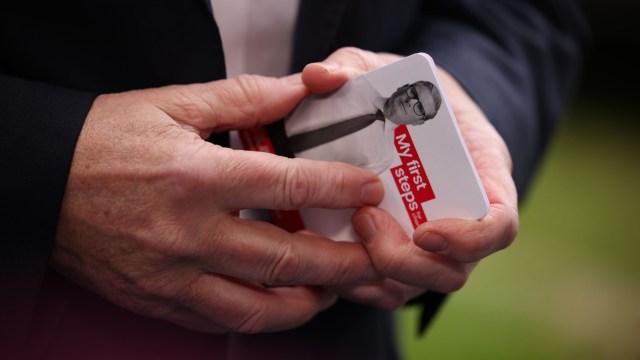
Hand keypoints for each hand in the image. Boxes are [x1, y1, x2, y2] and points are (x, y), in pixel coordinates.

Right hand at [53, 74, 384, 332]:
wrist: (40, 180)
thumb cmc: (104, 139)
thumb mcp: (174, 104)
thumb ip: (246, 98)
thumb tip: (300, 90)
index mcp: (197, 177)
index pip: (289, 187)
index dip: (339, 189)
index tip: (370, 191)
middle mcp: (189, 233)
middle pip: (286, 258)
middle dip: (343, 262)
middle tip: (375, 257)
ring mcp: (173, 275)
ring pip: (258, 306)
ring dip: (308, 301)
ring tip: (335, 289)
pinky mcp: (157, 299)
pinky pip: (219, 320)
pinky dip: (260, 316)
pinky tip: (281, 303)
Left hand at [301, 47, 518, 308]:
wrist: (395, 116)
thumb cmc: (401, 94)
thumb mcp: (384, 69)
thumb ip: (355, 66)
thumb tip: (320, 76)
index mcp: (481, 174)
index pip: (500, 224)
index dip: (471, 238)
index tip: (426, 232)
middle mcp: (460, 219)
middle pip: (454, 269)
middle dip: (408, 260)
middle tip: (364, 220)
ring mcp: (428, 244)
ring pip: (416, 285)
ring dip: (378, 273)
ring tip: (341, 234)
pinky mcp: (395, 256)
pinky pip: (384, 289)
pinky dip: (358, 283)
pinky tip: (326, 255)